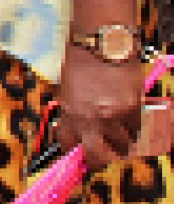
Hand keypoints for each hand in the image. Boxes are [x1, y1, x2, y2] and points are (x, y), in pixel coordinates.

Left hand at [57, 43, 144, 171]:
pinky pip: (135, 129)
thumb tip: (78, 131)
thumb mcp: (68, 90)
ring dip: (120, 143)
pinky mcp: (134, 109)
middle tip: (103, 154)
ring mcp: (115, 117)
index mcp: (70, 114)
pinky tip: (127, 120)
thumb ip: (73, 112)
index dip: (74, 151)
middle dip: (100, 159)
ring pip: (123, 146)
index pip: (69, 145)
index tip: (78, 152)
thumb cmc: (80, 63)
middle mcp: (92, 120)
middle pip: (98, 157)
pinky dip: (132, 128)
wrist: (102, 44)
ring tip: (118, 134)